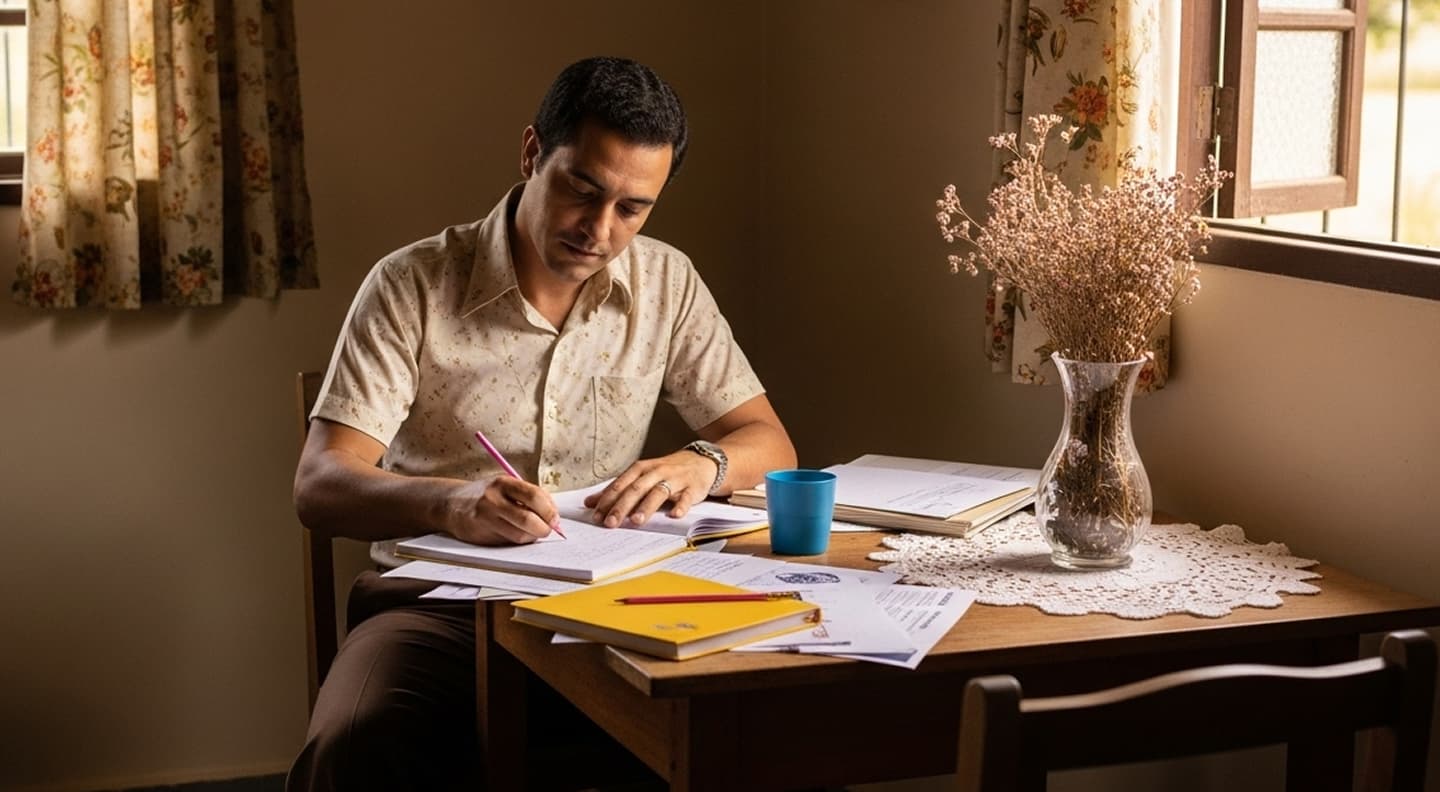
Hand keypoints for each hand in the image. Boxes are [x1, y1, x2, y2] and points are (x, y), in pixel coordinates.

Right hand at [444, 475, 559, 544]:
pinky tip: (514, 533)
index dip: (550, 511)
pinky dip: (517, 540)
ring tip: (530, 532)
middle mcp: (493, 499)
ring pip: (519, 535)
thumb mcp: (506, 487)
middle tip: (547, 530)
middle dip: (544, 528)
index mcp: (504, 482)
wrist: (451, 504)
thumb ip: (529, 497)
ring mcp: (485, 517)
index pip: (535, 496)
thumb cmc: (487, 496)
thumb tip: (554, 517)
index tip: (555, 519)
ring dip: (531, 537)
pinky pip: (507, 542)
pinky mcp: (480, 534)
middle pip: (528, 519)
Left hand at [584, 449, 718, 527]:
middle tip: (610, 523)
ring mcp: (675, 479)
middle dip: (622, 506)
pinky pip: (687, 497)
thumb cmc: (666, 471)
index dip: (608, 500)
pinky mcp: (693, 487)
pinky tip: (674, 515)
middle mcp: (656, 472)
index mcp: (641, 469)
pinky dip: (681, 506)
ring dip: (646, 507)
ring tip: (636, 521)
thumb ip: (617, 490)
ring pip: (658, 492)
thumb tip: (589, 503)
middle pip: (636, 489)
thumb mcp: (641, 476)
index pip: (620, 485)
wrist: (701, 461)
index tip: (596, 516)